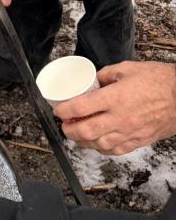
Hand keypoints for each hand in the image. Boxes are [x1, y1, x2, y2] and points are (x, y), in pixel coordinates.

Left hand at [55, 60, 175, 153]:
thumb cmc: (160, 81)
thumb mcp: (128, 68)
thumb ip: (106, 74)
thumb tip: (94, 80)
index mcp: (116, 97)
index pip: (81, 107)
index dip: (64, 110)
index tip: (58, 109)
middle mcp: (121, 117)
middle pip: (86, 130)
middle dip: (69, 130)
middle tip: (64, 124)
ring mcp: (130, 132)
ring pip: (98, 144)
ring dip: (83, 141)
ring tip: (77, 133)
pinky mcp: (139, 141)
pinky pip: (115, 150)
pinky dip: (102, 149)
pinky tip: (97, 142)